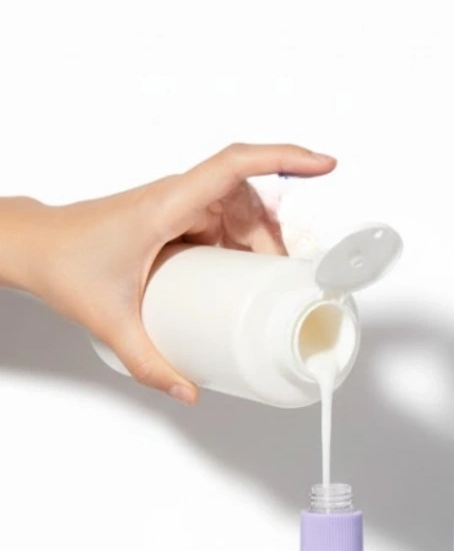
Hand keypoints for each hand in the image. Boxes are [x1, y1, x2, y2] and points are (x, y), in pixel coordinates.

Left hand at [8, 143, 335, 402]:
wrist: (34, 246)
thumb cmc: (63, 264)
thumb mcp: (109, 321)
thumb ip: (149, 363)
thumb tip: (188, 391)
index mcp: (166, 206)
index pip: (235, 167)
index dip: (284, 158)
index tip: (323, 164)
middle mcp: (177, 197)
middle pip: (249, 197)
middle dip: (275, 233)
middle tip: (283, 275)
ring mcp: (178, 206)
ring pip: (240, 208)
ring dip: (260, 239)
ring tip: (263, 279)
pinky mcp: (177, 219)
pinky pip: (223, 220)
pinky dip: (241, 243)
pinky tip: (240, 271)